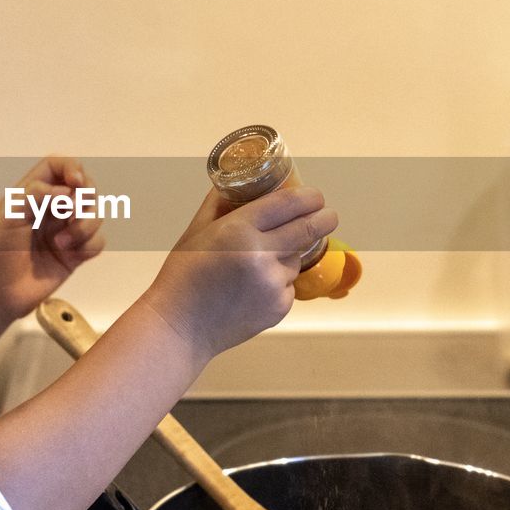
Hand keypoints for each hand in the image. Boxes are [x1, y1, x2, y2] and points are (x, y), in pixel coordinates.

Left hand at [0, 155, 105, 320]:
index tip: (77, 181)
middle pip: (85, 188)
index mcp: (31, 194)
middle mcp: (51, 210)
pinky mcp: (73, 256)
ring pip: (95, 215)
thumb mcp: (7, 213)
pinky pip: (97, 242)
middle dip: (86, 197)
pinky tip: (68, 254)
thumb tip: (68, 192)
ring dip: (85, 226)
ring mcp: (64, 232)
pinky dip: (89, 245)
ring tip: (61, 243)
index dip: (72, 167)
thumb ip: (36, 194)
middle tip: (72, 213)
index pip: (58, 166)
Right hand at [139, 185, 336, 360]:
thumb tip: (245, 183)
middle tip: (328, 215)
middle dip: (324, 218)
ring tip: (257, 264)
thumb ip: (221, 203)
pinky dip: (280, 281)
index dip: (310, 197)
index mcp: (238, 230)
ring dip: (289, 254)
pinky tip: (253, 287)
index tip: (316, 196)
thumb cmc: (184, 276)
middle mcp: (260, 255)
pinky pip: (290, 284)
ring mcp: (273, 284)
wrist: (180, 326)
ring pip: (296, 259)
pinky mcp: (279, 307)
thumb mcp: (197, 230)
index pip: (288, 203)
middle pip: (309, 229)